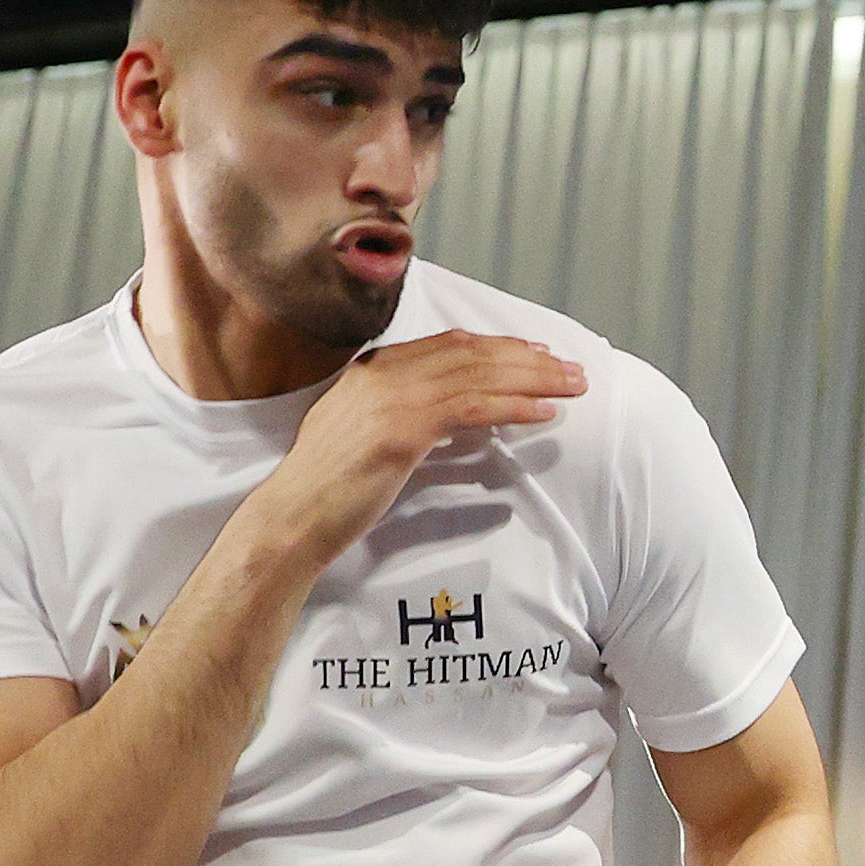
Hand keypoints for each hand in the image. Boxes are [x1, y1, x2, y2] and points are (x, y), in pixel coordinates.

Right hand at [257, 332, 586, 560]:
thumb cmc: (331, 489)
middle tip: (570, 368)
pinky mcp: (401, 430)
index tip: (537, 352)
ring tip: (572, 387)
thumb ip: (408, 414)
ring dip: (534, 380)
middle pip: (472, 355)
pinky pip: (472, 408)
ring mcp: (390, 398)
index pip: (450, 346)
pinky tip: (544, 413)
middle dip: (528, 359)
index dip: (499, 346)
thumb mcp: (369, 435)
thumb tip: (461, 414)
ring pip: (478, 376)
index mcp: (373, 369)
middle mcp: (382, 374)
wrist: (292, 519)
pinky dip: (514, 407)